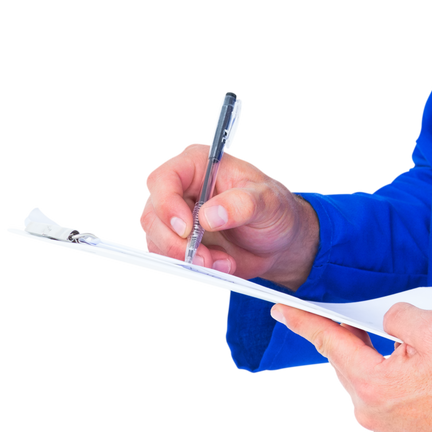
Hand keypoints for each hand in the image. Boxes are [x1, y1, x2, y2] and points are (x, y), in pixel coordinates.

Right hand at [138, 141, 318, 288]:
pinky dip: (191, 267)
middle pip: (152, 214)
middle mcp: (180, 188)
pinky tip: (220, 265)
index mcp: (199, 164)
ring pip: (155, 239)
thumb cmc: (274, 209)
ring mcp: (176, 216)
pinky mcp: (177, 241)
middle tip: (206, 258)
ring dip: (185, 258)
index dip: (167, 203)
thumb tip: (210, 216)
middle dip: (176, 242)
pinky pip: (168, 257)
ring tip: (222, 262)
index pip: (163, 178)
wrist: (279, 239)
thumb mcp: (268, 202)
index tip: (188, 229)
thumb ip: (242, 204)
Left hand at [271, 302, 431, 431]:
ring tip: (411, 352)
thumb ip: (398, 316)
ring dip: (377, 364)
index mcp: (371, 383)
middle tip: (372, 319)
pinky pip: (383, 406)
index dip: (304, 322)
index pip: (329, 342)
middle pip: (347, 365)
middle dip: (356, 339)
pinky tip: (419, 380)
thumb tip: (388, 320)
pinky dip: (391, 388)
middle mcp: (369, 413)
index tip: (282, 310)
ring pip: (365, 386)